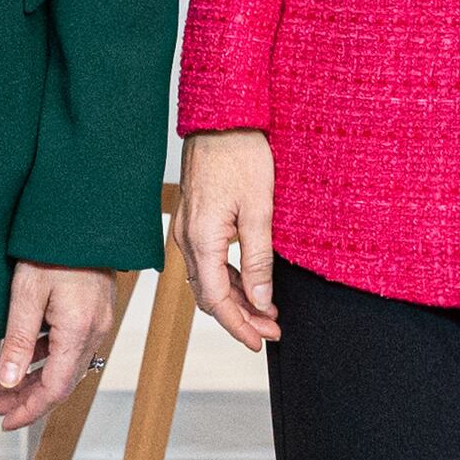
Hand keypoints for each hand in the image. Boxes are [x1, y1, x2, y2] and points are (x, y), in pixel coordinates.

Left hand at [0, 261, 125, 432]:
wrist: (81, 217)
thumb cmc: (53, 249)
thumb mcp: (26, 294)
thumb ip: (18, 341)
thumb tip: (9, 381)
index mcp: (78, 331)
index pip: (55, 389)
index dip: (30, 410)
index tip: (6, 420)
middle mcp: (94, 331)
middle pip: (62, 383)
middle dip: (29, 400)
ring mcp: (97, 322)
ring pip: (67, 367)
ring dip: (37, 381)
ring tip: (6, 387)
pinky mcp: (94, 312)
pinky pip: (71, 348)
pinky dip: (48, 360)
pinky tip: (25, 358)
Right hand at [176, 130, 280, 350]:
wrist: (221, 118)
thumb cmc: (240, 155)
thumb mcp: (259, 210)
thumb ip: (259, 259)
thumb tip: (262, 301)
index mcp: (201, 239)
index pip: (217, 300)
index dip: (239, 326)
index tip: (261, 342)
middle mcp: (187, 239)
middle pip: (209, 295)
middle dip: (240, 318)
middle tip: (272, 331)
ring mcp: (187, 229)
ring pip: (208, 280)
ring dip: (236, 300)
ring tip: (267, 312)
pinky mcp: (194, 220)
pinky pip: (207, 261)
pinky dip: (229, 278)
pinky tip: (251, 283)